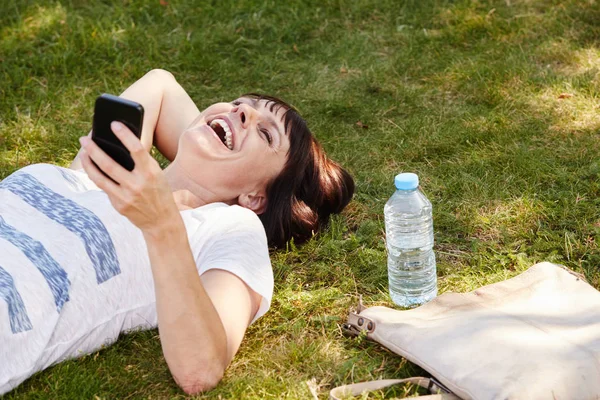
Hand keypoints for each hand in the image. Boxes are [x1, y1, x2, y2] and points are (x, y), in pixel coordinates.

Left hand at [79, 121, 180, 235]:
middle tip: (84, 139)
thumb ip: (141, 162)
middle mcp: (138, 185)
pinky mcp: (119, 205)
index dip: (125, 135)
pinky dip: (97, 176)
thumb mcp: (156, 174)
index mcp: (151, 173)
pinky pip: (104, 187)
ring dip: (88, 163)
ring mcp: (126, 196)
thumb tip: (117, 146)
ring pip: (100, 177)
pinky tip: (92, 168)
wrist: (162, 221)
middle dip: (93, 149)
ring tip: (83, 151)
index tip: (114, 124)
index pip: (137, 149)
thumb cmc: (159, 191)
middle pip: (109, 164)